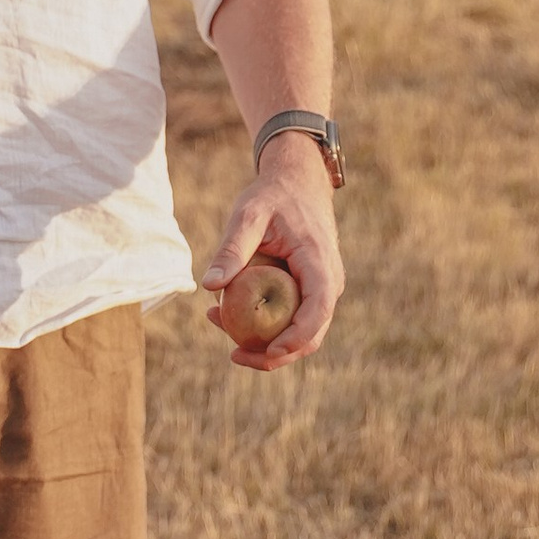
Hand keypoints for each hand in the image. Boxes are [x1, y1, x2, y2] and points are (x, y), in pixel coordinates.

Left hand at [201, 139, 343, 371]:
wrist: (297, 183)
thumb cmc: (272, 196)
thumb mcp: (248, 215)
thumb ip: (232, 248)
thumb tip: (209, 285)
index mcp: (319, 262)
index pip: (318, 310)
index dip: (296, 338)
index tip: (267, 351)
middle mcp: (329, 281)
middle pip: (312, 334)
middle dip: (276, 355)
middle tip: (234, 356)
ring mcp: (323, 288)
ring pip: (303, 333)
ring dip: (266, 343)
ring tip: (219, 325)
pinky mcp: (310, 291)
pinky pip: (292, 319)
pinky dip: (264, 326)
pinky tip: (225, 314)